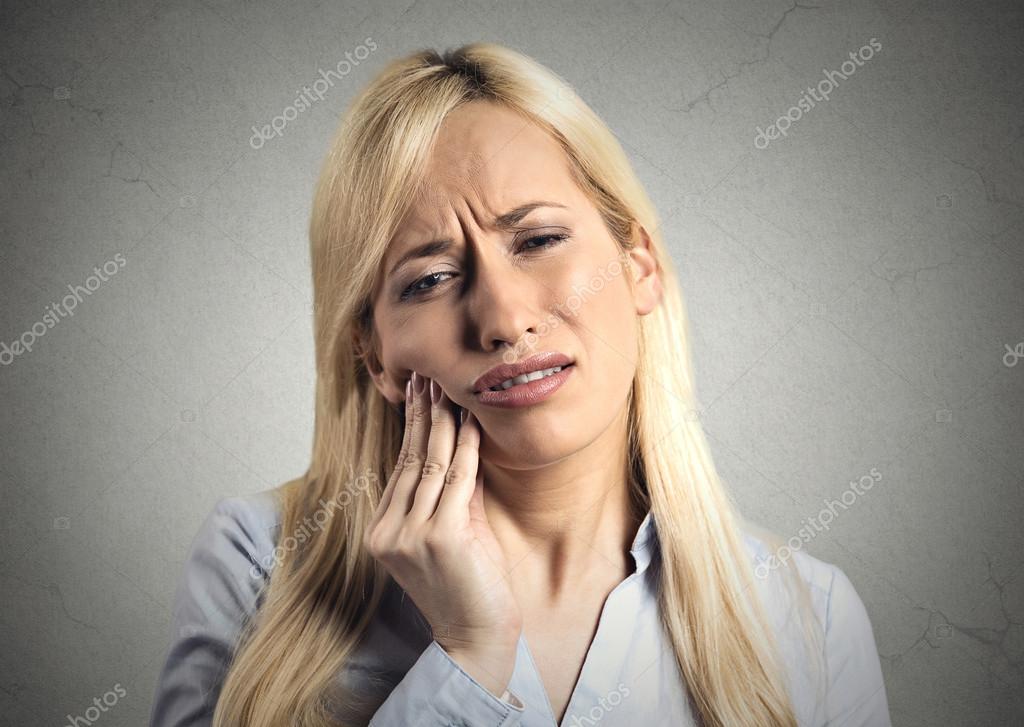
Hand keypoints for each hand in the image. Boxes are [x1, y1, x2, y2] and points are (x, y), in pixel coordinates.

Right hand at [363, 371, 521, 696]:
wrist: (476, 640)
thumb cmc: (469, 587)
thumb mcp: (451, 534)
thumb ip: (448, 496)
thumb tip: (458, 446)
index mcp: (384, 530)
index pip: (401, 467)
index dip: (413, 427)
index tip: (420, 392)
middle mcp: (390, 531)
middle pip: (411, 459)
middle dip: (423, 413)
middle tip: (429, 375)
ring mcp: (412, 535)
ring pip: (432, 465)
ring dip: (445, 422)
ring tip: (450, 387)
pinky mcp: (440, 538)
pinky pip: (457, 481)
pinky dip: (467, 448)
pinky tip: (472, 422)